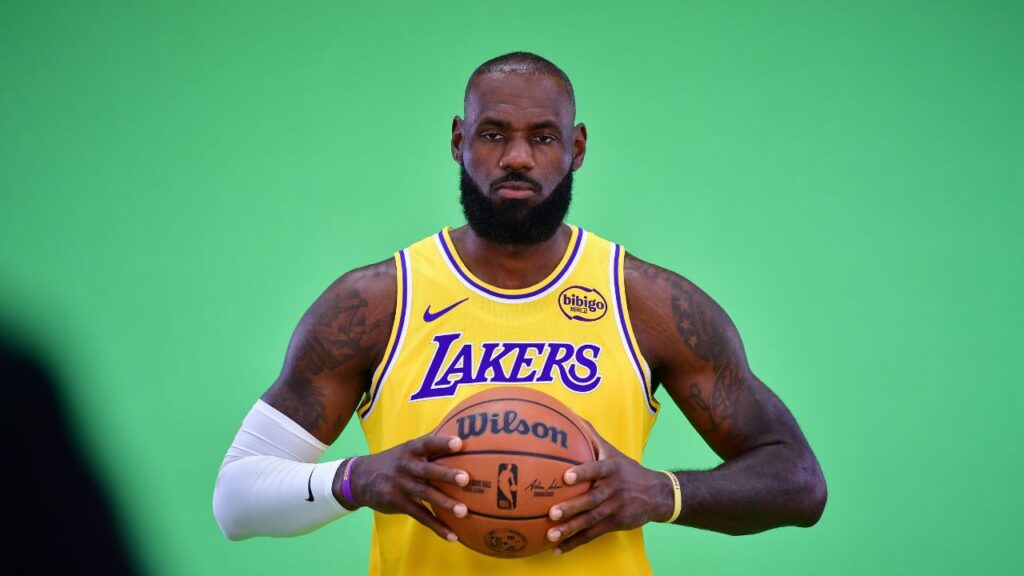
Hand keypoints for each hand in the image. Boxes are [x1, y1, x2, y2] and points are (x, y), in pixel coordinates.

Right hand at [335, 434, 470, 541]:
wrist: (359, 478)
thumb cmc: (394, 461)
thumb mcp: (407, 448)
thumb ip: (429, 443)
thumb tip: (457, 428)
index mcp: (411, 450)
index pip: (427, 443)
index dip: (442, 443)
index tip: (460, 443)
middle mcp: (406, 466)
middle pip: (428, 470)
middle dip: (446, 474)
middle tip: (466, 478)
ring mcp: (401, 485)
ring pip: (425, 494)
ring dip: (445, 503)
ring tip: (463, 511)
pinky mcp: (398, 503)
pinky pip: (420, 515)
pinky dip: (436, 526)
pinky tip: (452, 535)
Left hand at [546, 421, 673, 553]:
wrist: (657, 493)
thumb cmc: (626, 469)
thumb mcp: (612, 451)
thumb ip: (591, 435)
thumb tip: (570, 413)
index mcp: (612, 469)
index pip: (597, 469)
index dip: (583, 472)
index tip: (566, 476)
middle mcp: (613, 489)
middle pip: (592, 499)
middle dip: (573, 507)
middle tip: (552, 512)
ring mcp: (615, 508)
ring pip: (591, 520)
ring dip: (571, 528)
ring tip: (551, 534)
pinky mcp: (615, 523)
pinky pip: (593, 534)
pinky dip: (575, 541)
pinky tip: (557, 548)